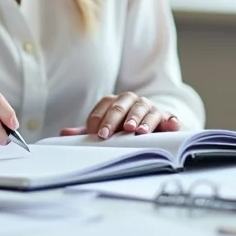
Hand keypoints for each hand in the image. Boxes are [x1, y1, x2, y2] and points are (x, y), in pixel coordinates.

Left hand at [59, 93, 179, 138]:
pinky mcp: (167, 118)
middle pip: (123, 105)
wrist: (153, 127)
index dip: (99, 119)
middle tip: (109, 133)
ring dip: (141, 119)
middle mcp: (133, 101)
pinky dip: (171, 120)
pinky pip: (170, 117)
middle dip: (115, 118)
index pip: (105, 105)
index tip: (96, 134)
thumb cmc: (125, 129)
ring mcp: (151, 108)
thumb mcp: (106, 130)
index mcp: (116, 102)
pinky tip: (171, 126)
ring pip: (145, 108)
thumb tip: (64, 134)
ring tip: (137, 131)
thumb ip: (87, 132)